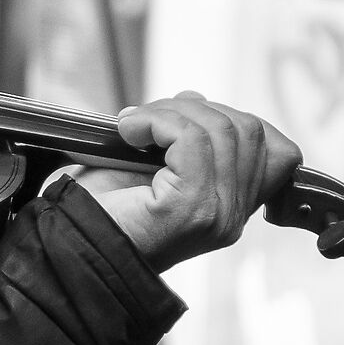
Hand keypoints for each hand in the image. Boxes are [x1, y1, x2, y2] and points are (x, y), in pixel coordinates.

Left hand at [75, 92, 302, 270]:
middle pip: (249, 131)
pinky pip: (193, 139)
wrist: (65, 248)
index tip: (180, 122)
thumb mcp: (152, 166)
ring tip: (132, 126)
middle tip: (144, 118)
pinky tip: (129, 132)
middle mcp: (233, 217)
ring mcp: (217, 214)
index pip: (277, 152)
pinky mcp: (192, 207)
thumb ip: (186, 135)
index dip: (233, 120)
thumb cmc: (98, 212)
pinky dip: (158, 121)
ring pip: (222, 130)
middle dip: (194, 109)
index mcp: (231, 209)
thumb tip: (195, 97)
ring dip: (170, 112)